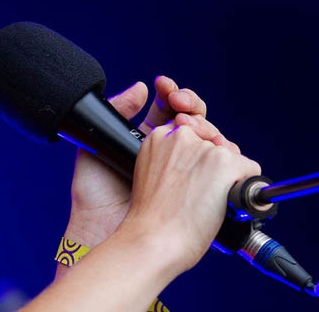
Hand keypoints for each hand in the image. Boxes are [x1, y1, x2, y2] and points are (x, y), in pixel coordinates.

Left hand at [65, 76, 233, 246]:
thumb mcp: (96, 146)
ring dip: (208, 129)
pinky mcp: (199, 193)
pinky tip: (213, 150)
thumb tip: (141, 88)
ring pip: (210, 143)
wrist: (101, 230)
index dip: (174, 97)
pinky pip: (221, 170)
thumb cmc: (94, 193)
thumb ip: (117, 112)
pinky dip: (224, 156)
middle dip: (193, 107)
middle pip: (195, 123)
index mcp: (146, 141)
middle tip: (182, 105)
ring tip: (192, 126)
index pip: (169, 111)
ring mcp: (186, 174)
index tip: (168, 90)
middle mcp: (170, 155)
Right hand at [120, 124, 260, 274]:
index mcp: (159, 136)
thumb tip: (211, 152)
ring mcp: (204, 148)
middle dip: (214, 167)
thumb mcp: (151, 174)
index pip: (194, 134)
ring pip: (233, 158)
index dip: (197, 157)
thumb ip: (173, 158)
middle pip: (216, 145)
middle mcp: (181, 136)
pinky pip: (251, 171)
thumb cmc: (152, 217)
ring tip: (205, 203)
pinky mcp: (224, 163)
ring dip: (228, 179)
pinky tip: (224, 204)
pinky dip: (246, 190)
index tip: (190, 177)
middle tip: (196, 194)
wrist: (154, 239)